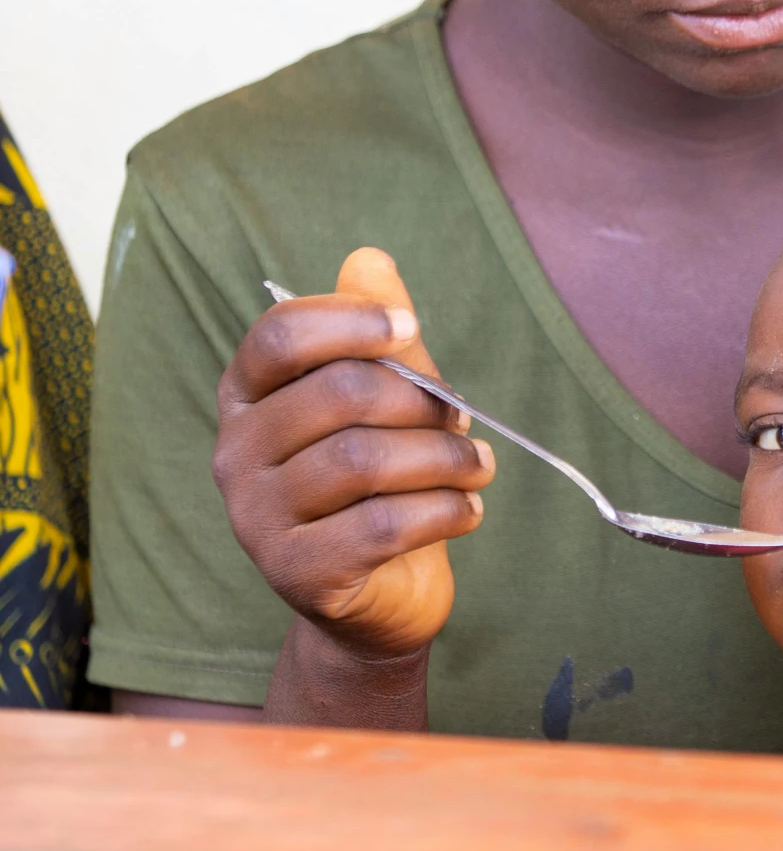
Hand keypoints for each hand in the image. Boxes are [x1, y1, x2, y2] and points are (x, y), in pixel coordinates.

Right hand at [213, 248, 492, 664]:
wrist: (378, 593)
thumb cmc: (380, 477)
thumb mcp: (384, 392)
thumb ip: (374, 326)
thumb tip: (369, 257)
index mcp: (246, 396)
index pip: (279, 336)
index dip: (349, 321)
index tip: (410, 328)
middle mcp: (235, 453)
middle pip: (337, 393)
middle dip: (420, 400)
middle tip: (464, 418)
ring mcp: (256, 519)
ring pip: (363, 460)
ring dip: (444, 457)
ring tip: (478, 466)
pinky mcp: (295, 573)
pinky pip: (381, 526)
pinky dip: (443, 510)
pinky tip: (468, 509)